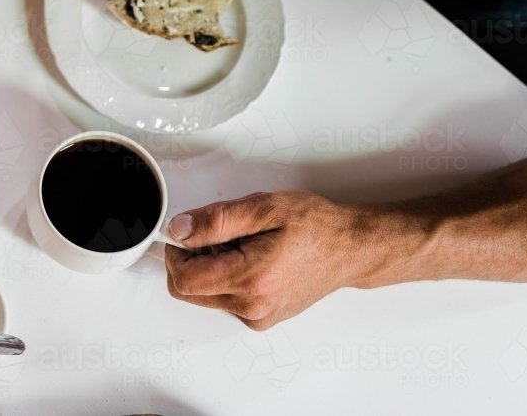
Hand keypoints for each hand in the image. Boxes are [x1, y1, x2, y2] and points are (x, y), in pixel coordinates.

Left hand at [164, 191, 375, 329]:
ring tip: (239, 245)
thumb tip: (179, 229)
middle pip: (188, 292)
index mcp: (251, 279)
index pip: (183, 279)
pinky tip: (249, 259)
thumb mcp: (263, 207)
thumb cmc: (316, 226)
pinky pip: (225, 301)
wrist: (351, 248)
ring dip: (208, 270)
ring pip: (205, 297)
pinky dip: (226, 280)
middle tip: (213, 235)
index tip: (184, 233)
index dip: (175, 253)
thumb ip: (215, 220)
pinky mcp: (262, 318)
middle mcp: (252, 306)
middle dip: (189, 261)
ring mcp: (258, 316)